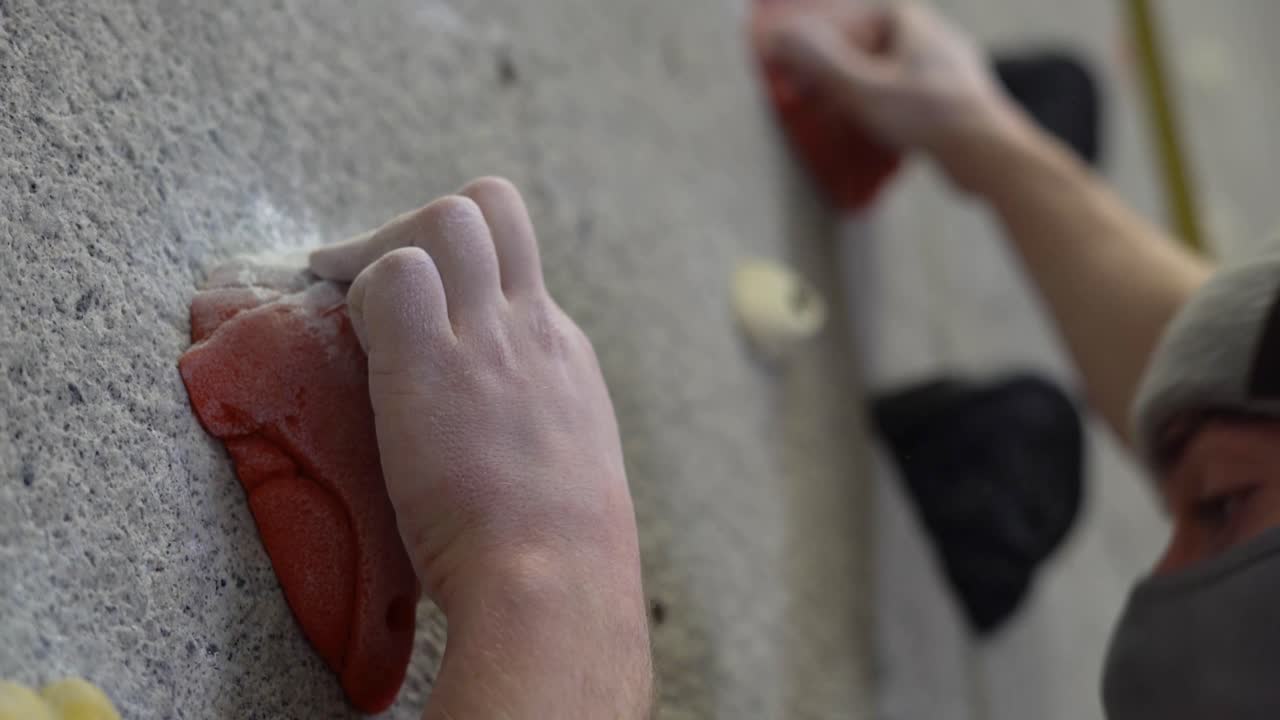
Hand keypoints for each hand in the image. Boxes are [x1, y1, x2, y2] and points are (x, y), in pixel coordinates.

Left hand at [310, 177, 650, 717]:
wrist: (557, 581)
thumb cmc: (555, 555)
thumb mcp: (565, 464)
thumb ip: (533, 421)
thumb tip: (491, 427)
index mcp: (560, 351)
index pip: (510, 262)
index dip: (455, 273)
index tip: (419, 313)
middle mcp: (531, 326)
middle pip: (490, 205)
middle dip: (423, 226)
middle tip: (376, 279)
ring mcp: (489, 338)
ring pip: (447, 217)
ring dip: (386, 248)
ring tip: (351, 303)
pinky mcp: (432, 362)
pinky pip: (392, 275)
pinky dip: (359, 294)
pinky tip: (346, 343)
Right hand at [759, 1, 1027, 191]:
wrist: (990, 155)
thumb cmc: (927, 116)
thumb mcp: (863, 88)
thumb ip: (820, 62)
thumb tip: (780, 36)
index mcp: (913, 21)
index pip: (853, 17)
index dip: (819, 37)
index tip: (793, 61)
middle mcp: (934, 37)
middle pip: (870, 46)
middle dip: (836, 68)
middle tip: (808, 92)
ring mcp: (949, 70)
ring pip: (890, 73)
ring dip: (859, 91)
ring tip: (835, 114)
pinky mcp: (956, 102)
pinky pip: (908, 97)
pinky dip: (884, 109)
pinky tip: (874, 132)